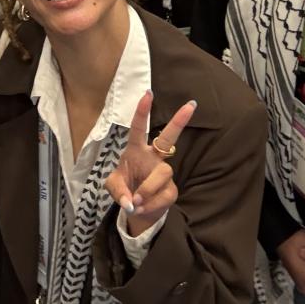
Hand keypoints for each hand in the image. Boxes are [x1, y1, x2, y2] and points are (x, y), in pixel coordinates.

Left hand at [105, 90, 195, 237]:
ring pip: (163, 172)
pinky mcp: (171, 190)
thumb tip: (130, 201)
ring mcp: (163, 172)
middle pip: (168, 137)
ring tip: (135, 201)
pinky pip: (164, 194)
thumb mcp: (113, 188)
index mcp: (135, 150)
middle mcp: (152, 157)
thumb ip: (118, 191)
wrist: (135, 210)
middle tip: (191, 104)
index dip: (142, 111)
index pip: (138, 128)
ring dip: (147, 188)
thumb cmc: (124, 190)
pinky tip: (141, 207)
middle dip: (179, 121)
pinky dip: (150, 204)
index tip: (148, 94)